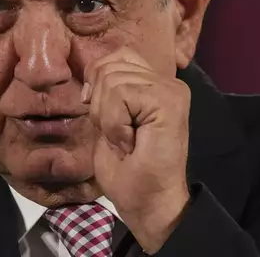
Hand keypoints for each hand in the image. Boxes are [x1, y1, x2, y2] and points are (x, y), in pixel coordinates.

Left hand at [83, 47, 190, 253]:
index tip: (105, 119)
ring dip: (108, 118)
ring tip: (126, 140)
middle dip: (100, 106)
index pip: (114, 57)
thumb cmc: (127, 169)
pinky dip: (114, 123)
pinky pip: (120, 94)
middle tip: (119, 135)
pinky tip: (129, 142)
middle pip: (108, 67)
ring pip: (112, 80)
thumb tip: (90, 74)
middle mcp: (165, 81)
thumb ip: (104, 91)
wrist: (149, 202)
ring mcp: (170, 89)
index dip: (97, 84)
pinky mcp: (169, 100)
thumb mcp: (107, 119)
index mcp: (152, 83)